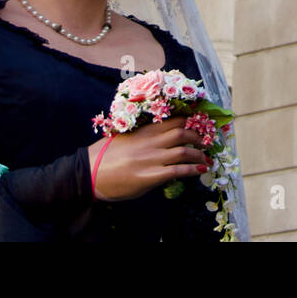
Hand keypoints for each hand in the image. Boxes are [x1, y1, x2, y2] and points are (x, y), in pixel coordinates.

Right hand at [87, 117, 209, 201]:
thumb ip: (144, 135)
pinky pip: (176, 171)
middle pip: (182, 132)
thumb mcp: (125, 137)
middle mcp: (150, 142)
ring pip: (183, 151)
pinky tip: (200, 170)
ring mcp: (150, 159)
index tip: (202, 122)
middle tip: (208, 141)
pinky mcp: (149, 177)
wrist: (88, 174)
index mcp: (144, 131)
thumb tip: (162, 134)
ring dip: (199, 154)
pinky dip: (191, 170)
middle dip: (199, 136)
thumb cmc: (105, 156)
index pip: (174, 119)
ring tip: (207, 158)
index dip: (191, 120)